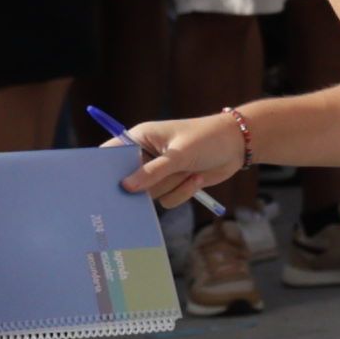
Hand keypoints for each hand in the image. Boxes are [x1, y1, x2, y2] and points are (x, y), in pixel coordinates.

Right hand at [115, 109, 254, 205]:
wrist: (238, 146)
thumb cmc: (207, 139)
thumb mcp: (179, 154)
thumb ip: (153, 172)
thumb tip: (126, 187)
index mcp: (140, 138)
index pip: (112, 153)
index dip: (104, 169)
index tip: (101, 185)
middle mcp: (146, 155)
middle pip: (128, 180)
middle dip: (142, 186)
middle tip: (144, 193)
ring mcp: (160, 172)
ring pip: (150, 193)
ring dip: (171, 186)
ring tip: (189, 171)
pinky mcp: (173, 184)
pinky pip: (168, 200)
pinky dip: (183, 192)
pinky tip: (197, 178)